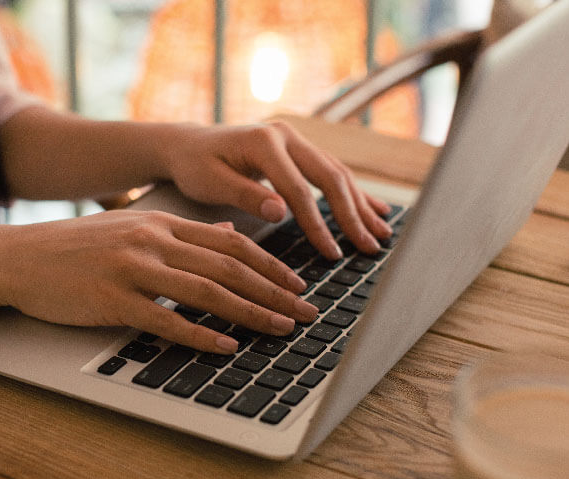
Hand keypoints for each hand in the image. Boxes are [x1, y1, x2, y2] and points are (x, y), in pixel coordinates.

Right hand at [0, 210, 318, 353]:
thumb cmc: (75, 248)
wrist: (18, 257)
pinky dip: (200, 335)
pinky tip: (225, 346)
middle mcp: (152, 240)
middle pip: (228, 267)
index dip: (269, 264)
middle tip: (305, 312)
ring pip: (206, 292)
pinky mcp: (111, 299)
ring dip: (250, 313)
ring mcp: (132, 268)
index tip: (296, 283)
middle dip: (274, 291)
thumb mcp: (129, 227)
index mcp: (160, 222)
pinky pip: (166, 319)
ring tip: (281, 329)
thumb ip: (178, 234)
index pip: (229, 242)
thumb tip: (225, 237)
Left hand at [160, 121, 392, 258]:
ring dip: (361, 205)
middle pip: (329, 177)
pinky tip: (377, 210)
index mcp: (264, 141)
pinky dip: (354, 193)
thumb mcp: (210, 182)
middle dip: (352, 215)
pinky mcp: (298, 149)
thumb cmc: (194, 165)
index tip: (331, 253)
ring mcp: (295, 139)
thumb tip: (281, 212)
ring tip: (381, 234)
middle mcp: (285, 135)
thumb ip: (245, 195)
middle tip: (369, 247)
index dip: (317, 223)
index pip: (298, 189)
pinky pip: (331, 172)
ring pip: (336, 173)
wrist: (187, 144)